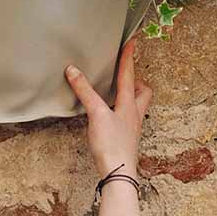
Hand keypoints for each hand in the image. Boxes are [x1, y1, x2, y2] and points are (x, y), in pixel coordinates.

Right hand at [66, 39, 151, 176]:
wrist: (119, 173)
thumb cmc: (111, 145)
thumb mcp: (96, 114)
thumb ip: (85, 92)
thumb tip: (73, 71)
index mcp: (129, 104)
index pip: (129, 75)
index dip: (129, 57)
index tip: (132, 42)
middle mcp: (134, 114)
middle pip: (143, 92)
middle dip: (137, 81)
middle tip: (126, 75)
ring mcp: (131, 128)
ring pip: (136, 107)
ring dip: (130, 97)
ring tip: (117, 93)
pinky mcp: (125, 139)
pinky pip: (127, 119)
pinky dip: (121, 113)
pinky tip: (110, 117)